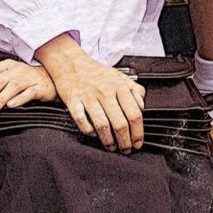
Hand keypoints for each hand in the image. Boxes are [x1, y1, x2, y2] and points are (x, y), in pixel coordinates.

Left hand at [0, 59, 55, 114]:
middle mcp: (17, 69)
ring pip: (12, 87)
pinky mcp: (40, 87)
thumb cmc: (27, 80)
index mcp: (7, 65)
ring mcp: (29, 77)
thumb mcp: (10, 77)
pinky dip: (19, 99)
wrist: (51, 79)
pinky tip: (11, 105)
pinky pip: (28, 93)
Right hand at [35, 36, 144, 151]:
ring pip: (102, 125)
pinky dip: (89, 131)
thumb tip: (142, 106)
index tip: (138, 142)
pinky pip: (82, 121)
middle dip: (125, 141)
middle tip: (126, 149)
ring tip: (112, 147)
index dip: (138, 132)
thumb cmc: (96, 73)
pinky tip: (94, 134)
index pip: (134, 114)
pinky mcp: (74, 101)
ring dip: (109, 141)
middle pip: (120, 123)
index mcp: (119, 86)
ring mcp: (89, 97)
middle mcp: (105, 92)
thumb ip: (135, 90)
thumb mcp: (120, 76)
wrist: (71, 63)